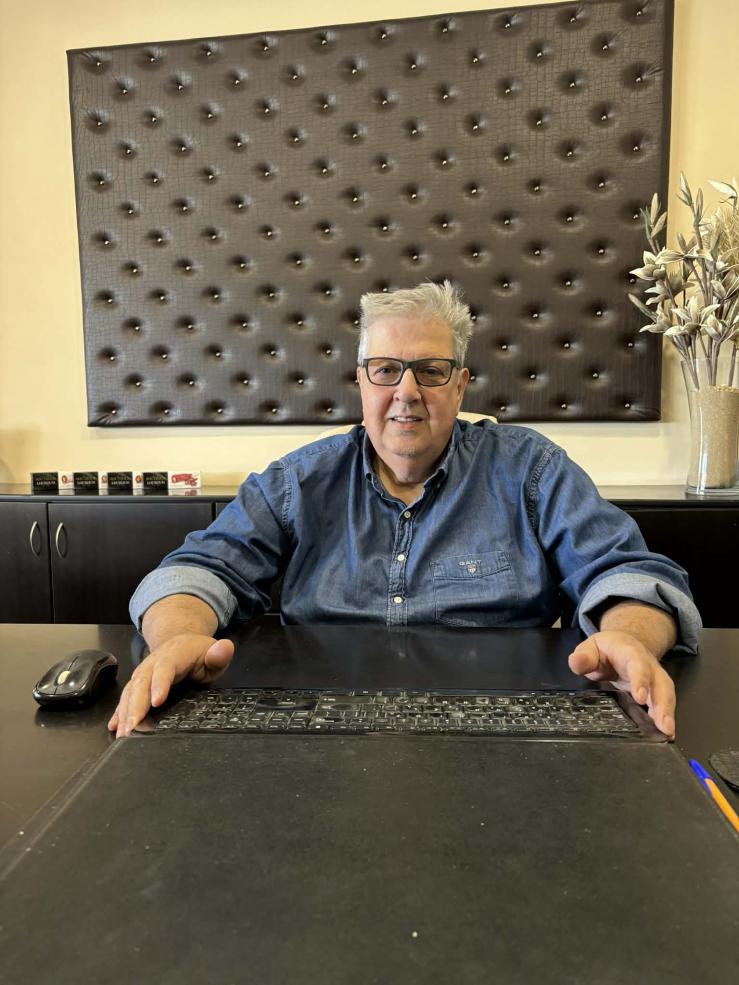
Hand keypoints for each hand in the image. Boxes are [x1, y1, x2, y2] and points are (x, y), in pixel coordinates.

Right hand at [108, 634, 234, 737]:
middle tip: (133, 728)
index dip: (159, 684)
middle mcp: (153, 663)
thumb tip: (224, 648)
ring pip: (130, 692)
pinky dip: (119, 712)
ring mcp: (143, 673)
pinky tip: (114, 727)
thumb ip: (219, 654)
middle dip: (135, 706)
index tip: (156, 701)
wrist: (180, 639)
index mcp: (173, 655)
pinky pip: (126, 697)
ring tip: (123, 734)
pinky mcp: (138, 683)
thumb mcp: (213, 650)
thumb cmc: (198, 651)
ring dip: (124, 712)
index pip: (165, 668)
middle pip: (141, 683)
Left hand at [568, 631, 675, 737]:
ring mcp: (655, 680)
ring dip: (667, 715)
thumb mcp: (591, 647)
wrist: (624, 643)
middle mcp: (649, 666)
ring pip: (666, 696)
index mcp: (632, 653)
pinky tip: (665, 734)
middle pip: (661, 684)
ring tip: (667, 733)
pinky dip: (665, 719)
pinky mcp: (655, 692)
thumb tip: (575, 662)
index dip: (641, 680)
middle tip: (664, 726)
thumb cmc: (607, 648)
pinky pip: (663, 704)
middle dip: (663, 704)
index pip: (638, 665)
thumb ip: (584, 656)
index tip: (640, 698)